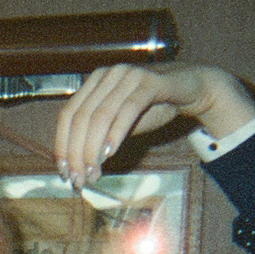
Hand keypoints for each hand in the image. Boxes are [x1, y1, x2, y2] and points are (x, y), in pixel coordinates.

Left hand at [53, 63, 254, 186]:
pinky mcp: (150, 81)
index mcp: (94, 82)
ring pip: (101, 115)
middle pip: (81, 117)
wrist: (192, 89)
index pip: (68, 114)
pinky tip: (110, 154)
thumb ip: (100, 138)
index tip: (63, 171)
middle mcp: (107, 75)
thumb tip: (79, 167)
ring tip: (93, 173)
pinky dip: (116, 133)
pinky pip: (128, 108)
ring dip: (93, 148)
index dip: (62, 144)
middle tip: (79, 179)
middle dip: (77, 152)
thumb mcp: (121, 124)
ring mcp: (128, 75)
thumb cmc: (154, 107)